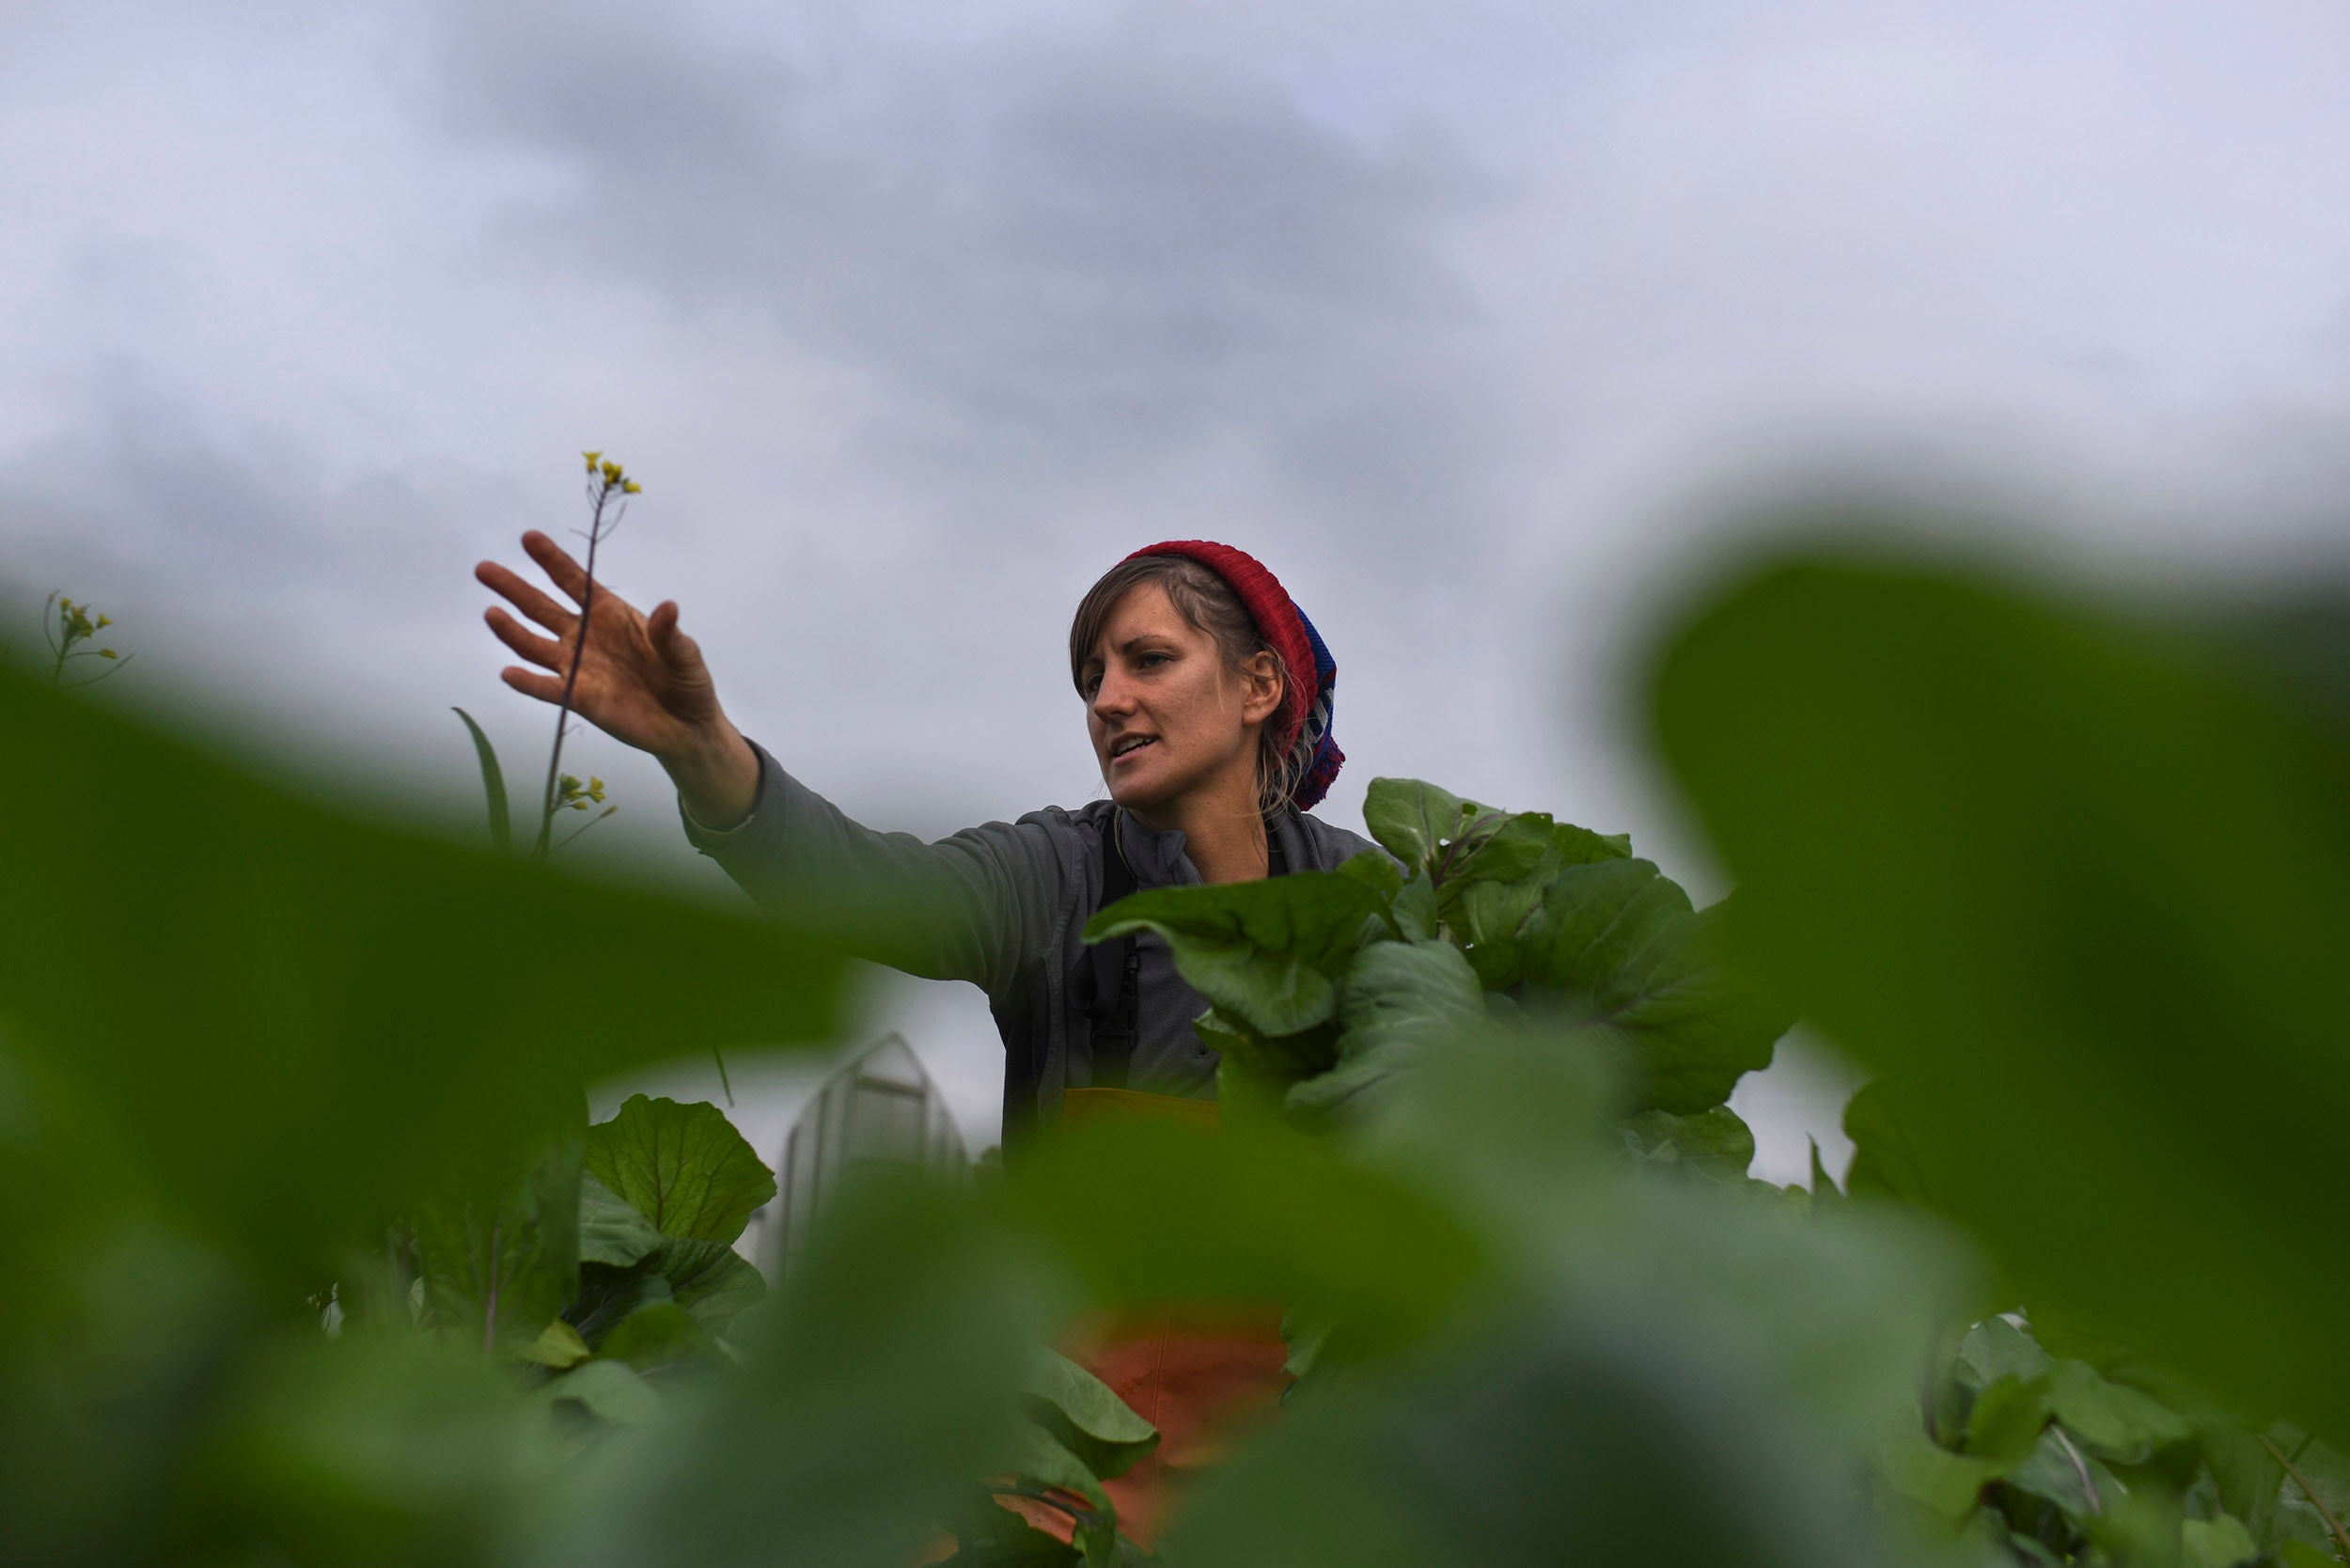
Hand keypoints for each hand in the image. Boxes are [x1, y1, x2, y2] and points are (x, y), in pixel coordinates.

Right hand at [476, 533, 757, 822]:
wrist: (685, 726)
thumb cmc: (687, 681)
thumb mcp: (685, 654)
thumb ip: (669, 634)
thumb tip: (668, 608)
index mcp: (610, 614)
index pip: (575, 582)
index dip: (553, 561)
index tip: (529, 538)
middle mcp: (586, 636)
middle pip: (542, 608)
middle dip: (514, 588)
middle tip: (484, 569)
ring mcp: (579, 667)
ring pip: (535, 646)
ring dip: (512, 631)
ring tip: (491, 614)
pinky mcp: (577, 698)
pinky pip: (546, 688)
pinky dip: (527, 682)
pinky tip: (508, 673)